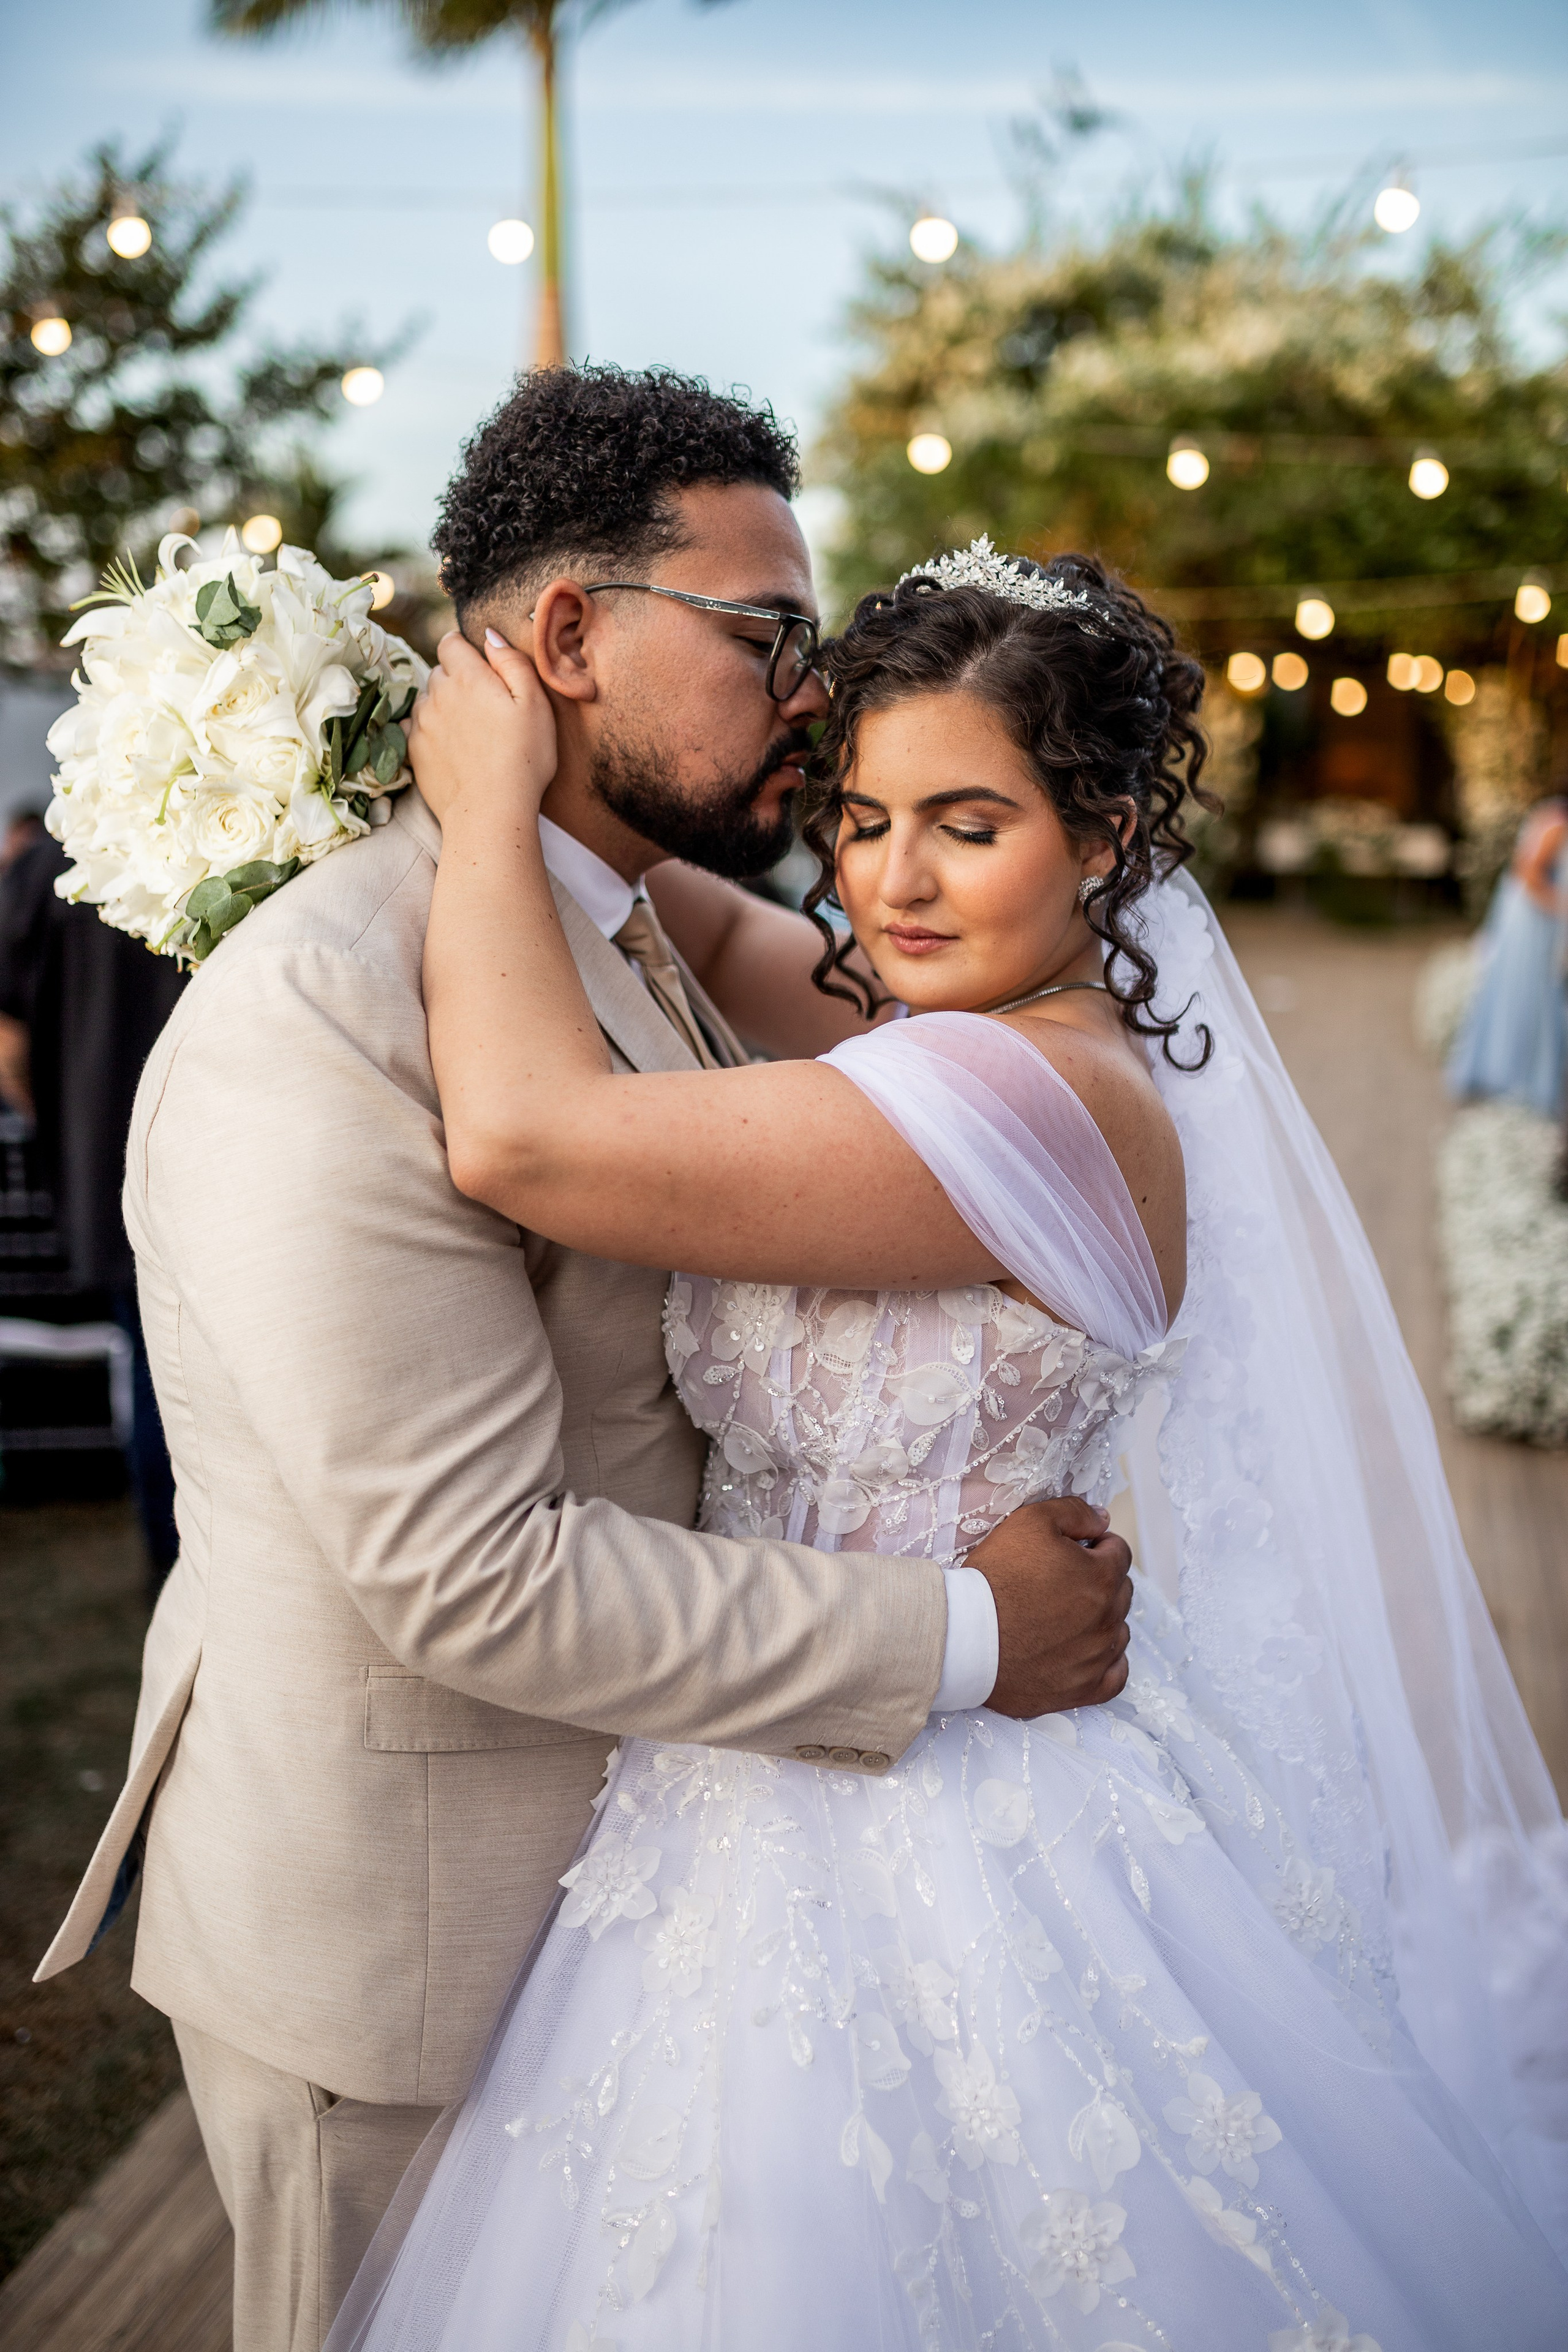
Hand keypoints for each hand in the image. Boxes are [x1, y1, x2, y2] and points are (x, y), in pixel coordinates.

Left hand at [407, 628, 556, 827]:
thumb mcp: (534, 704)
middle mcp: (437, 694)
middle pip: (439, 671)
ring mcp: (421, 723)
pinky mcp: (413, 750)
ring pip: (427, 699)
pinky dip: (432, 731)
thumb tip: (489, 636)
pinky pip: (417, 727)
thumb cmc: (523, 759)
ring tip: (470, 732)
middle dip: (457, 680)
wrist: (491, 812)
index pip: (450, 642)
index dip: (464, 649)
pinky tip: (455, 749)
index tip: (481, 668)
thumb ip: (512, 662)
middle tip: (484, 707)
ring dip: (443, 706)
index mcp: (467, 677)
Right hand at [966, 1496, 1132, 1716]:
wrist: (963, 1636)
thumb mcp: (1029, 1522)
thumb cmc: (995, 1577)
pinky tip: (1087, 1651)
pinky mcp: (1082, 1689)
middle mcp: (1107, 1619)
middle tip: (1062, 1581)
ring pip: (1118, 1630)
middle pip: (1121, 1591)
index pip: (1119, 1553)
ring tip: (1065, 1616)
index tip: (1074, 1550)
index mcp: (1101, 1577)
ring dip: (1102, 1619)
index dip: (1096, 1546)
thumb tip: (1104, 1519)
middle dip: (1100, 1580)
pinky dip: (1107, 1662)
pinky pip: (1116, 1675)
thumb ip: (1074, 1513)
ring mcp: (1097, 1658)